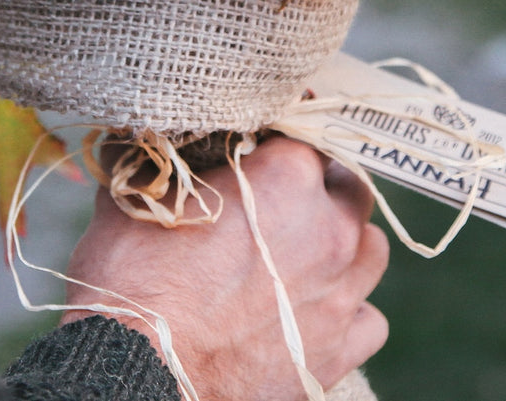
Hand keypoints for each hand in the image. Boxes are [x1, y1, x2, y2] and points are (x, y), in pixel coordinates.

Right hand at [62, 136, 388, 400]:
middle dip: (322, 185)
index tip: (264, 143)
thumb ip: (158, 160)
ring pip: (371, 248)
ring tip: (306, 252)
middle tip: (282, 198)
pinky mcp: (338, 351)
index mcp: (286, 176)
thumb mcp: (134, 195)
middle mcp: (329, 228)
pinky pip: (369, 319)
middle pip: (350, 185)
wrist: (141, 372)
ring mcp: (341, 292)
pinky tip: (312, 309)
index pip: (308, 132)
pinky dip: (349, 310)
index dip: (283, 135)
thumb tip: (146, 138)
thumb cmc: (133, 279)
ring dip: (345, 243)